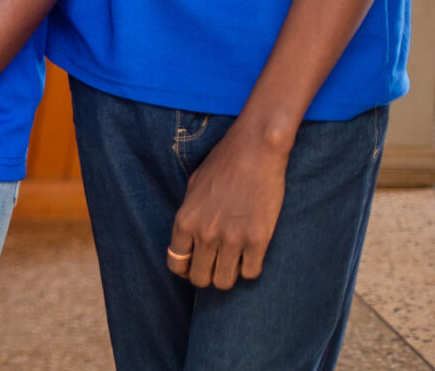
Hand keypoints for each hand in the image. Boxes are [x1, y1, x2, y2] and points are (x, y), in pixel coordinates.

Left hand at [166, 121, 287, 289]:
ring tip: (232, 263)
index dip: (185, 269)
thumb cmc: (222, 164)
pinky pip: (251, 273)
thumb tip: (189, 240)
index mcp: (185, 221)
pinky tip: (250, 256)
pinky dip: (249, 269)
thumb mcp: (193, 188)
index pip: (176, 264)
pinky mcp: (258, 240)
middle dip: (206, 275)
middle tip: (215, 265)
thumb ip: (189, 216)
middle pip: (200, 278)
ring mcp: (232, 239)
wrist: (254, 152)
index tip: (193, 265)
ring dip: (227, 275)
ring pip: (224, 282)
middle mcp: (205, 234)